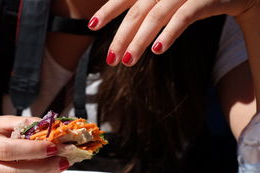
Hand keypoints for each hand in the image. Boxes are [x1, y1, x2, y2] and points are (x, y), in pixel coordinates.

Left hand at [88, 0, 258, 65]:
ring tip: (127, 62)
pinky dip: (170, 33)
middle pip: (137, 11)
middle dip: (121, 36)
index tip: (91, 26)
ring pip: (156, 15)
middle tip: (110, 60)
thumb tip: (128, 29)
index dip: (108, 9)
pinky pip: (185, 16)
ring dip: (140, 40)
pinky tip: (158, 50)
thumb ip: (150, 6)